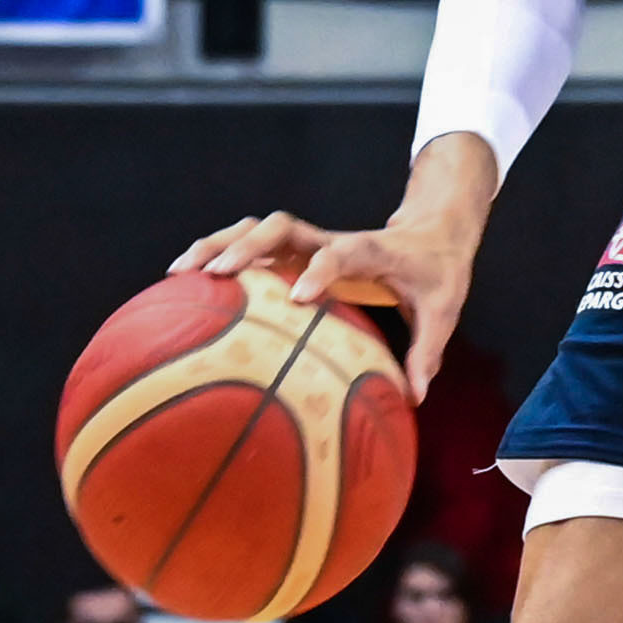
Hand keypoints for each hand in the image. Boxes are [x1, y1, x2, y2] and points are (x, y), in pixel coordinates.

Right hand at [179, 168, 484, 392]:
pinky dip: (216, 255)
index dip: (319, 271)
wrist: (431, 232)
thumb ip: (427, 351)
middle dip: (246, 245)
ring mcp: (308, 241)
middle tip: (215, 274)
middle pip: (280, 225)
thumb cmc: (435, 273)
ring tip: (179, 272)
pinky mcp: (295, 249)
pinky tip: (184, 283)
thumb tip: (414, 397)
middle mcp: (329, 239)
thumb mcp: (443, 310)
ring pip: (255, 229)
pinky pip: (251, 245)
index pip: (338, 253)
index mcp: (367, 251)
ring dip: (217, 244)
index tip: (298, 298)